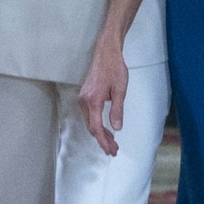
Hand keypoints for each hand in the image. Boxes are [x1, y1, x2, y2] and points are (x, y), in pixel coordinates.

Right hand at [78, 38, 127, 155]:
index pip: (96, 128)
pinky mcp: (85, 96)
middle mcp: (84, 101)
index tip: (110, 150)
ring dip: (100, 133)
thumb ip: (117, 110)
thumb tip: (117, 128)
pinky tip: (105, 128)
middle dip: (102, 140)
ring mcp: (83, 98)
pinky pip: (90, 115)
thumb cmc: (114, 68)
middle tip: (113, 150)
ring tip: (111, 142)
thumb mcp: (120, 90)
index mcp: (92, 101)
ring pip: (90, 122)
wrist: (106, 53)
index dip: (103, 141)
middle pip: (91, 127)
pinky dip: (97, 124)